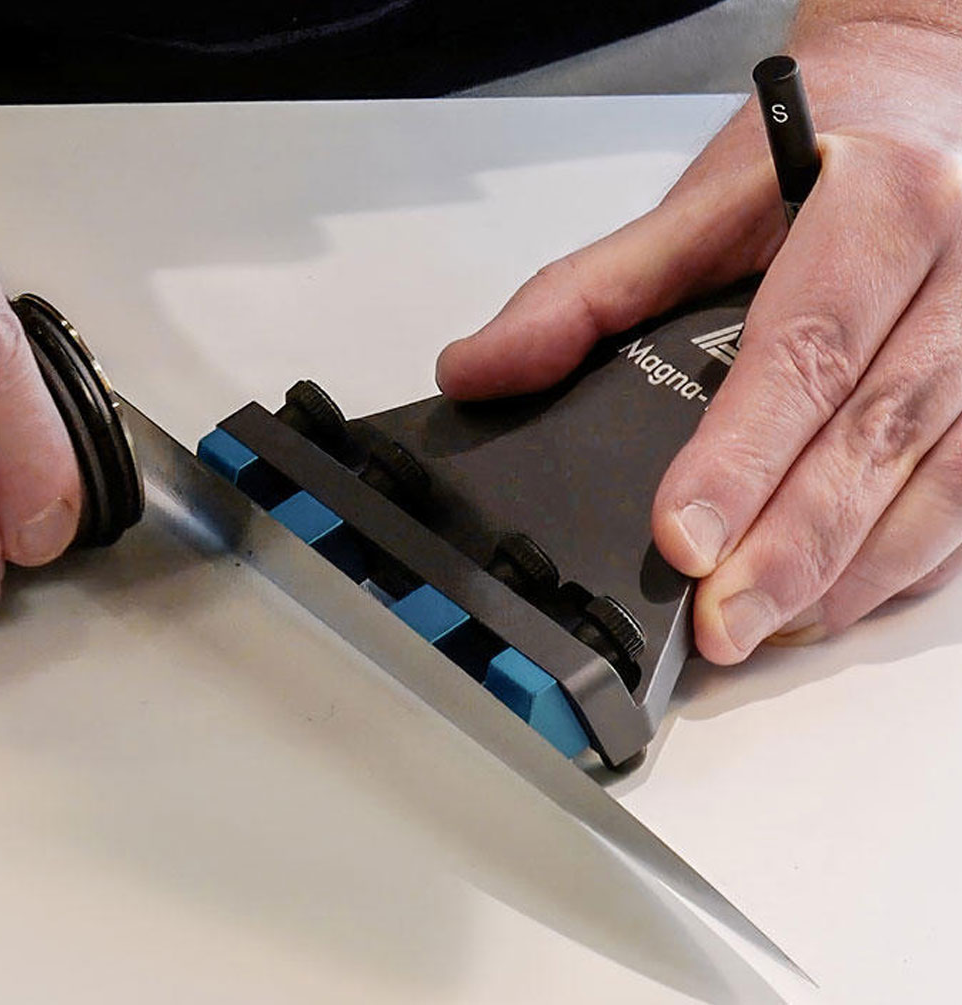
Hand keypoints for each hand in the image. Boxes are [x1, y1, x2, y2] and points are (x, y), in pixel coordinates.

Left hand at [436, 16, 961, 663]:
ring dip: (846, 573)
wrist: (923, 116)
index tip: (680, 539)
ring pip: (939, 483)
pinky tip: (830, 600)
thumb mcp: (696, 209)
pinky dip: (900, 563)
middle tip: (717, 626)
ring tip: (762, 630)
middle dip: (790, 548)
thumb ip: (583, 295)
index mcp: (880, 208)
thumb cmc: (813, 166)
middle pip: (874, 435)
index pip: (804, 352)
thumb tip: (478, 370)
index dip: (743, 456)